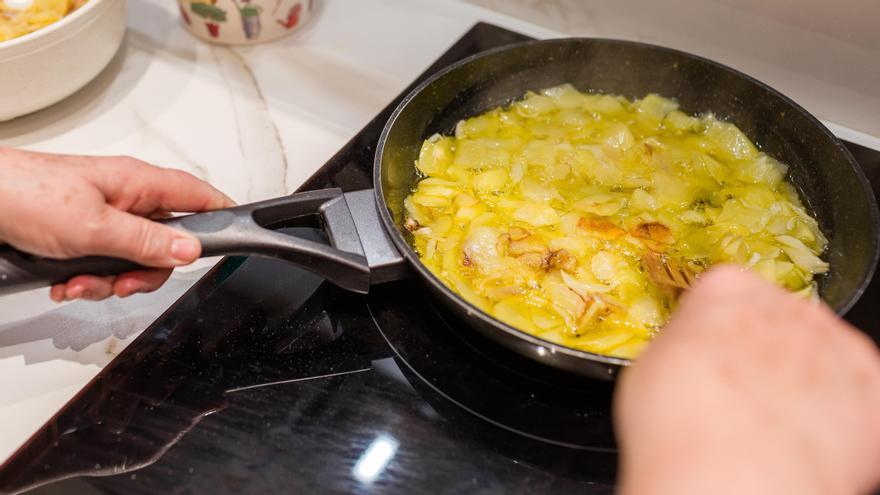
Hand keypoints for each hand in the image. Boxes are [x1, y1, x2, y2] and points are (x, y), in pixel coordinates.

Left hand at [0, 147, 233, 300]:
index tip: (232, 241)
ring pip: (134, 259)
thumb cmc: (25, 194)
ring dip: (109, 281)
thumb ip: (146, 242)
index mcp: (139, 183)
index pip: (200, 196)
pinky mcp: (82, 232)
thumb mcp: (94, 228)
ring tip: (79, 282)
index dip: (221, 217)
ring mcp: (105, 215)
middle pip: (167, 243)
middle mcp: (127, 197)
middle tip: (123, 282)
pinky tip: (64, 280)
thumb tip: (188, 249)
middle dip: (145, 272)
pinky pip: (104, 264)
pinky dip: (87, 279)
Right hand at [615, 266, 879, 494]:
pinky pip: (862, 395)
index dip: (719, 326)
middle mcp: (787, 306)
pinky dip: (844, 417)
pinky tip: (808, 440)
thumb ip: (685, 343)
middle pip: (780, 320)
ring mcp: (836, 345)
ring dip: (806, 382)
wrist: (729, 475)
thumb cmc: (679, 423)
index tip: (709, 353)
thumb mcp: (653, 363)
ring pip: (823, 356)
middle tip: (740, 396)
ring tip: (774, 426)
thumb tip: (692, 355)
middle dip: (767, 353)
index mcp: (728, 288)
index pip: (728, 289)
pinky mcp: (873, 389)